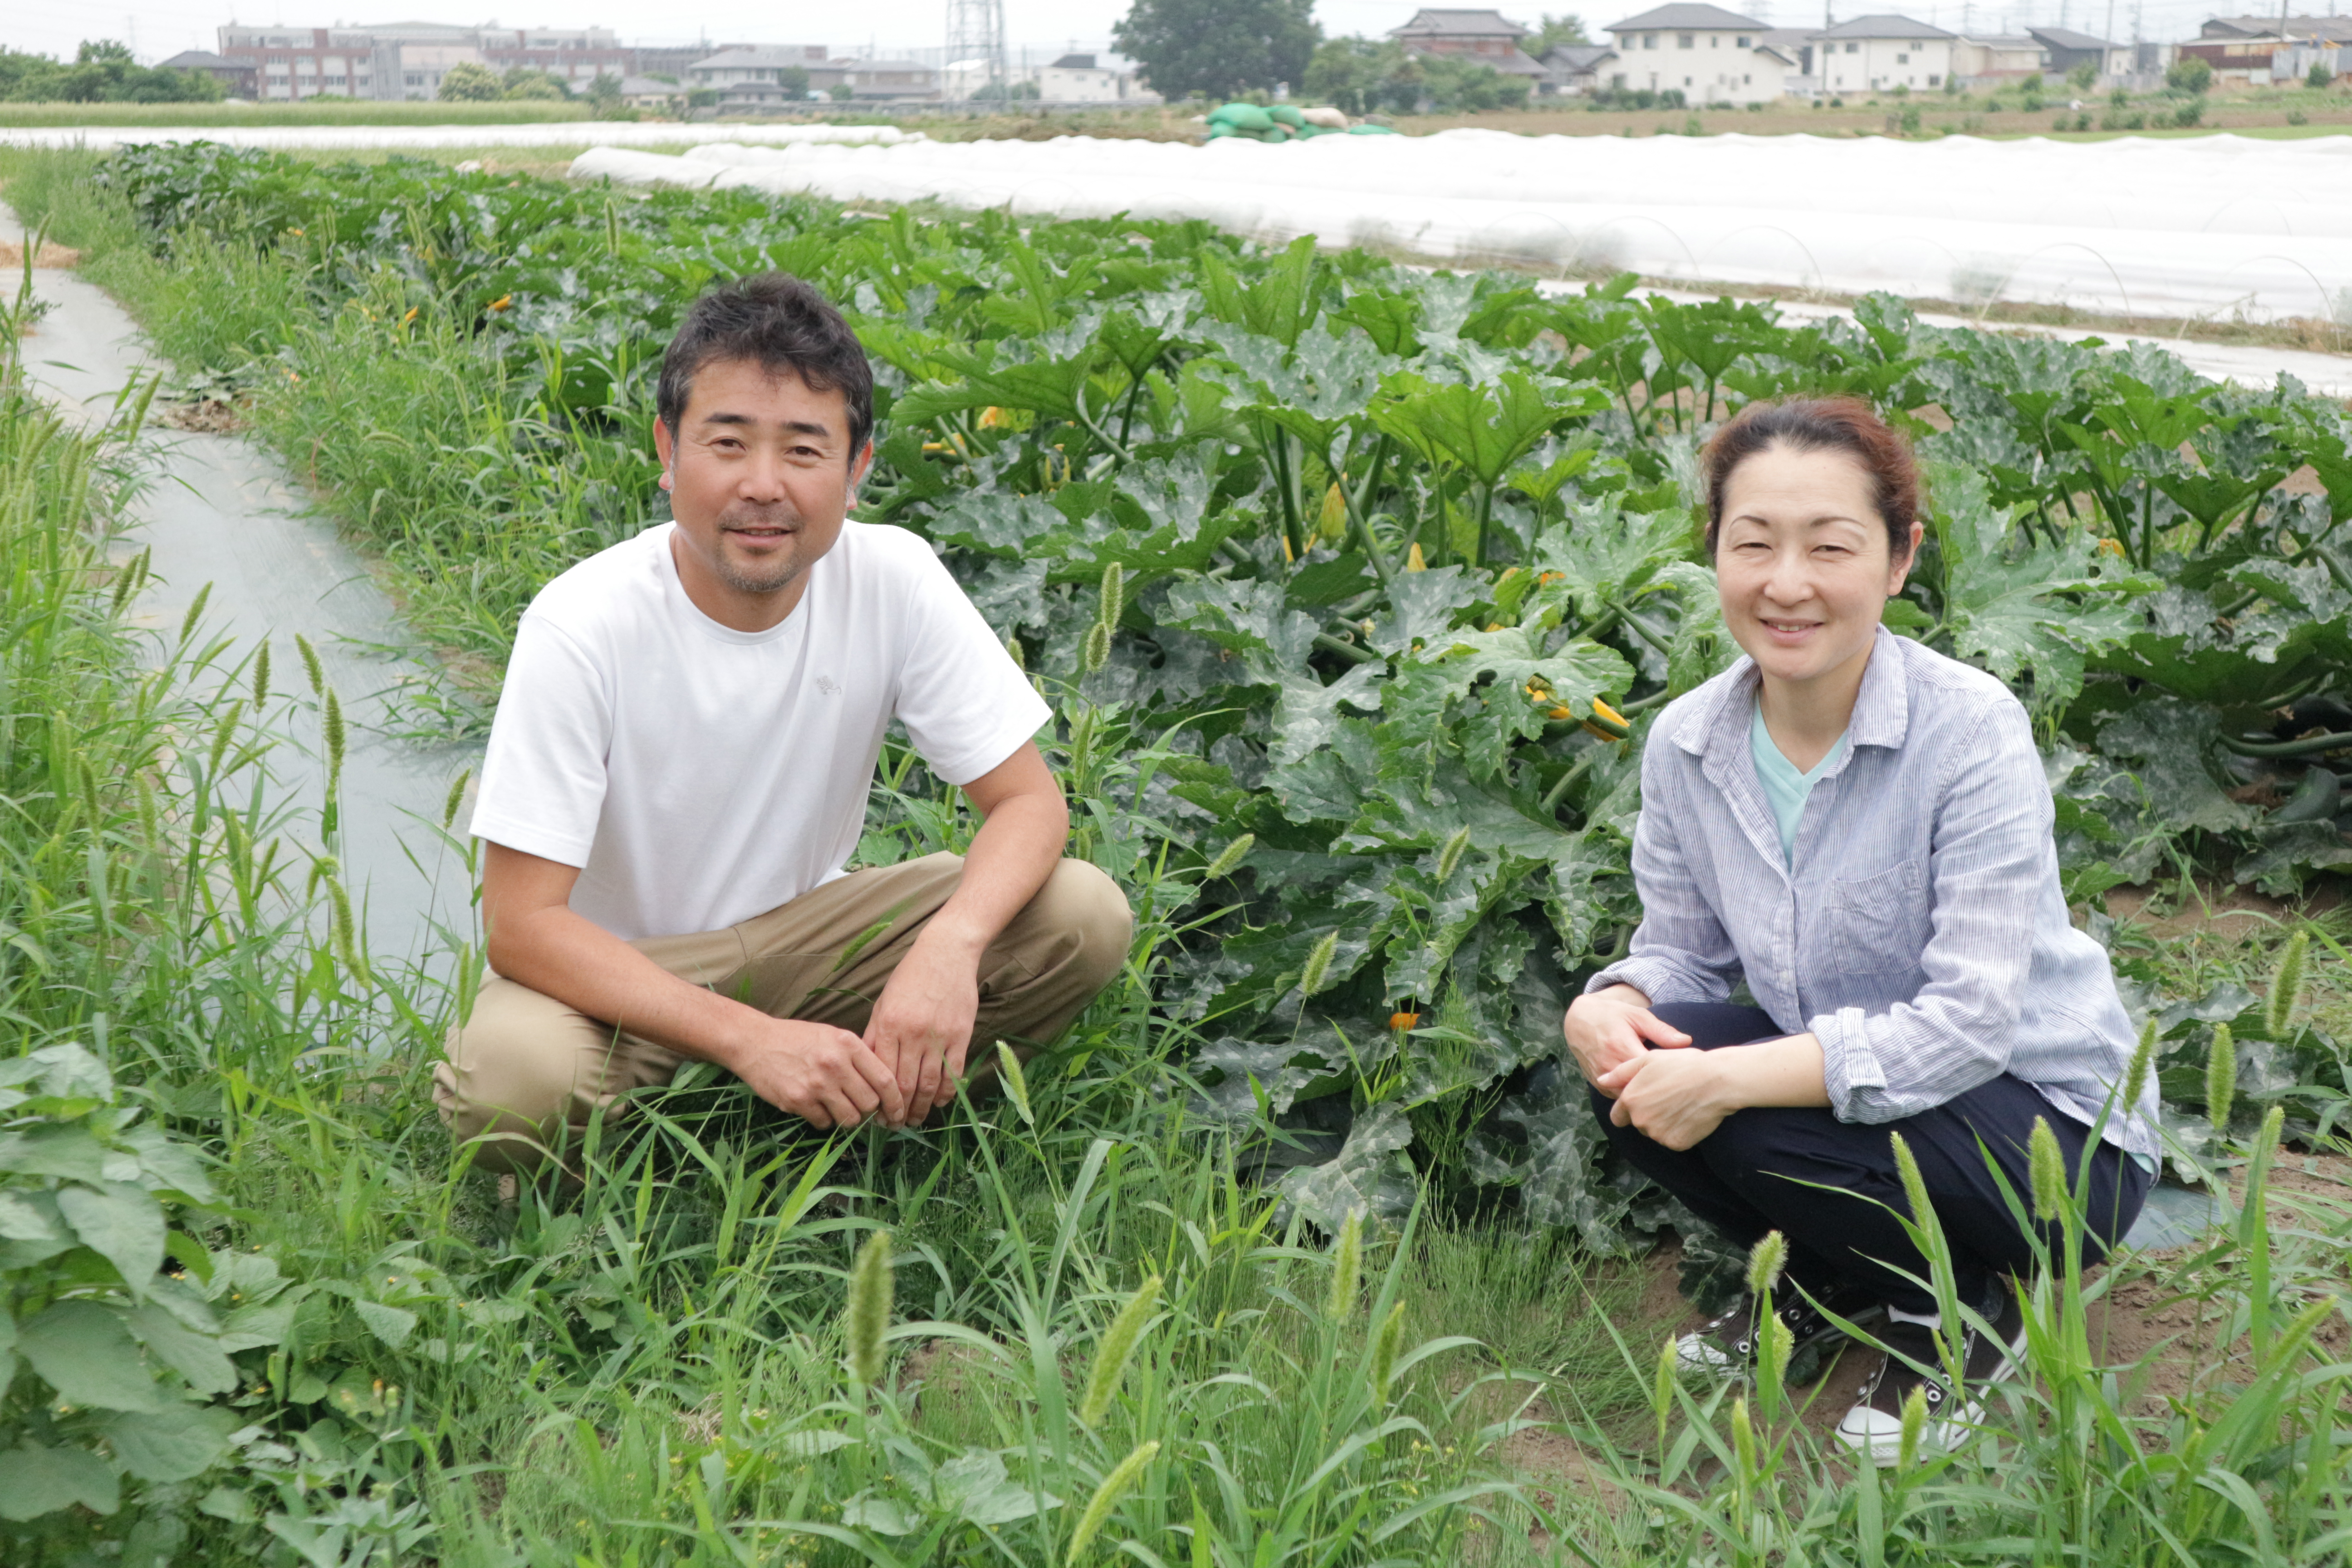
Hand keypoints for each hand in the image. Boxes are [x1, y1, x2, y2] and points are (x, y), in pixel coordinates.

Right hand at [727, 1018, 905, 1130]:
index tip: (898, 1113)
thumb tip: (884, 1086)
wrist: (754, 1041)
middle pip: (870, 1103)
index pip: (885, 1080)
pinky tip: (816, 1106)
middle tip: (863, 1111)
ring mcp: (816, 1084)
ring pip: (850, 1118)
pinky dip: (824, 1120)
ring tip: (838, 1108)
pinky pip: (824, 1123)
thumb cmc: (797, 1038)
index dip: (896, 1102)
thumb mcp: (833, 1035)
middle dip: (870, 1112)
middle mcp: (835, 1064)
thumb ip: (858, 1056)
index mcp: (848, 1044)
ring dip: (848, 1118)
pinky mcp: (797, 1100)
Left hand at [864, 935, 982, 1124]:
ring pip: (929, 1084)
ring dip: (921, 1107)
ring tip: (914, 1120)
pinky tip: (938, 1102)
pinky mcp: (961, 1035)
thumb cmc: (909, 977)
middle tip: (895, 1125)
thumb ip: (874, 1036)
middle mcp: (913, 1033)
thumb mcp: (883, 1003)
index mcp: (890, 1024)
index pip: (882, 1073)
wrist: (946, 953)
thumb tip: (864, 1069)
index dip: (879, 1099)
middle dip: (898, 1110)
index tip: (876, 1114)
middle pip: (905, 1084)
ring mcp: (939, 1035)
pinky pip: (953, 1073)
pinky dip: (946, 1092)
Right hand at [1563, 985, 1690, 1094]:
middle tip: (1677, 1087)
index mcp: (1621, 1046)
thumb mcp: (1637, 1016)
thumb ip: (1661, 1031)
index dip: (1669, 1075)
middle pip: (1640, 1088)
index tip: (1683, 1074)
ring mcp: (1601, 1077)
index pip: (1650, 1071)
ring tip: (1662, 1092)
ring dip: (1644, 1096)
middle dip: (1659, 1089)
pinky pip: (1617, 1097)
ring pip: (1628, 1097)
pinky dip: (1631, 1096)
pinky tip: (1644, 1091)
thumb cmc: (1613, 1015)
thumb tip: (1687, 1041)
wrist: (1579, 1019)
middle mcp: (1608, 1065)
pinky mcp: (1597, 1083)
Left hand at [1609, 1047, 1731, 1150]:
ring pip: (1656, 1133)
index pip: (1618, 1116)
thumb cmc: (1683, 1065)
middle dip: (1649, 1114)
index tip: (1645, 1102)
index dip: (1629, 1110)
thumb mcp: (1648, 1060)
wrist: (1717, 1081)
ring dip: (1664, 1123)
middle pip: (1639, 1124)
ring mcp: (1658, 1134)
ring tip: (1682, 1103)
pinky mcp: (1676, 1143)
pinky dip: (1681, 1132)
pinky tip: (1691, 1115)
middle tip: (1670, 1097)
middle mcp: (1640, 1120)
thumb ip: (1621, 1072)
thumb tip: (1602, 1080)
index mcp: (1630, 1099)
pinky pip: (1674, 1140)